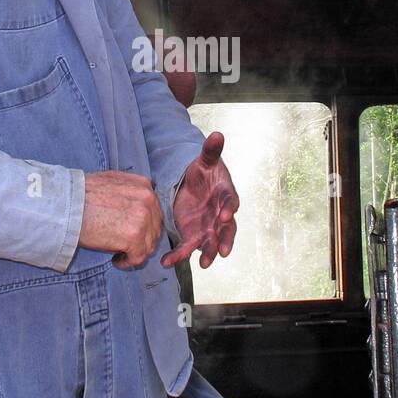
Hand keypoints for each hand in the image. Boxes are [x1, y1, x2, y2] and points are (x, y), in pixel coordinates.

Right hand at [79, 170, 163, 269]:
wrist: (66, 205)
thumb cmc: (81, 194)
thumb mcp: (111, 181)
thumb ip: (129, 190)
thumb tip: (135, 203)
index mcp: (144, 185)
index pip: (153, 210)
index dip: (144, 223)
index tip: (131, 231)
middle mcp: (148, 199)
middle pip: (154, 227)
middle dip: (142, 239)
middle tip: (127, 246)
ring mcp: (143, 218)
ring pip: (148, 244)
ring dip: (136, 251)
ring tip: (120, 253)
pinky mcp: (134, 237)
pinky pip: (139, 257)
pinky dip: (128, 262)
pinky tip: (116, 260)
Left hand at [163, 132, 238, 268]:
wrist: (191, 184)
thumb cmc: (203, 172)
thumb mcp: (205, 160)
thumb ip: (210, 151)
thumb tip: (217, 134)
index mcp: (226, 195)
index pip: (231, 202)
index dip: (229, 209)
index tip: (226, 215)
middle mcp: (220, 215)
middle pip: (227, 230)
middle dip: (225, 241)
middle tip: (223, 251)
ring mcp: (208, 227)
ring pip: (210, 243)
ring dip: (207, 253)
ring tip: (203, 263)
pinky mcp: (193, 235)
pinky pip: (186, 247)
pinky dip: (177, 255)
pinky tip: (166, 262)